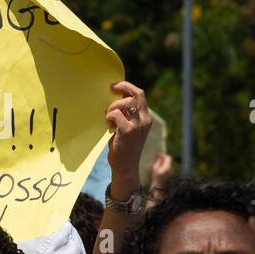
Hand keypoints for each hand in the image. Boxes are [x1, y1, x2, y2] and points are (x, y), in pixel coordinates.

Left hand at [105, 80, 150, 198]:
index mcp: (146, 118)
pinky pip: (115, 114)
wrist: (126, 168)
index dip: (128, 86)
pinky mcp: (127, 131)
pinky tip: (108, 126)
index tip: (115, 86)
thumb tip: (115, 98)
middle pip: (136, 94)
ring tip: (108, 117)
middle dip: (122, 88)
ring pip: (124, 103)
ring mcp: (137, 125)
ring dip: (112, 107)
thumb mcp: (128, 128)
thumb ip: (126, 115)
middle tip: (110, 90)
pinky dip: (108, 117)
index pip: (140, 94)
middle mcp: (144, 120)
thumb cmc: (123, 147)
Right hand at [149, 150, 173, 189]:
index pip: (168, 157)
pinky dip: (164, 165)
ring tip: (158, 162)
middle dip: (164, 157)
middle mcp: (171, 168)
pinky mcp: (170, 174)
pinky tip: (160, 168)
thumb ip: (158, 162)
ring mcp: (171, 171)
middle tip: (157, 157)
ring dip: (164, 162)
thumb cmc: (155, 179)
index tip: (158, 153)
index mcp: (167, 167)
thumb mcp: (154, 169)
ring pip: (169, 163)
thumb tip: (159, 156)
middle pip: (169, 160)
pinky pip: (168, 167)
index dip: (163, 154)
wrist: (159, 189)